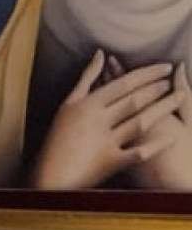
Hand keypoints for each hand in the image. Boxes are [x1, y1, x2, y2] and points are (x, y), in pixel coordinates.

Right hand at [28, 53, 183, 190]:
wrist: (50, 175)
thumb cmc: (57, 138)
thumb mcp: (68, 104)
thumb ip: (86, 79)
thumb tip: (101, 54)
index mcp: (86, 105)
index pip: (123, 84)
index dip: (148, 74)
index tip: (166, 68)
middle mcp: (97, 121)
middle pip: (134, 101)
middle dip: (158, 89)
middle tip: (174, 81)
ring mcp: (105, 141)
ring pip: (141, 122)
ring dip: (163, 108)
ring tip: (180, 97)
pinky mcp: (110, 162)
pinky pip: (139, 152)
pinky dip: (156, 145)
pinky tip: (173, 137)